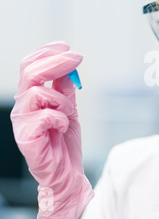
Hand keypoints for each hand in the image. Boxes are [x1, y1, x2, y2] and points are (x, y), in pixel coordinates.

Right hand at [10, 41, 93, 218]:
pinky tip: (63, 128)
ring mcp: (22, 122)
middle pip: (30, 72)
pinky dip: (61, 119)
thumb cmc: (64, 142)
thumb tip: (69, 68)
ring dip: (63, 101)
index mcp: (31, 98)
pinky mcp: (26, 137)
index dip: (46, 53)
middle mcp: (22, 107)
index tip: (66, 45)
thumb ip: (65, 89)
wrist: (67, 172)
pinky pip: (46, 116)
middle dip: (56, 61)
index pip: (30, 66)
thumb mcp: (69, 109)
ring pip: (40, 93)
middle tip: (77, 57)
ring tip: (68, 115)